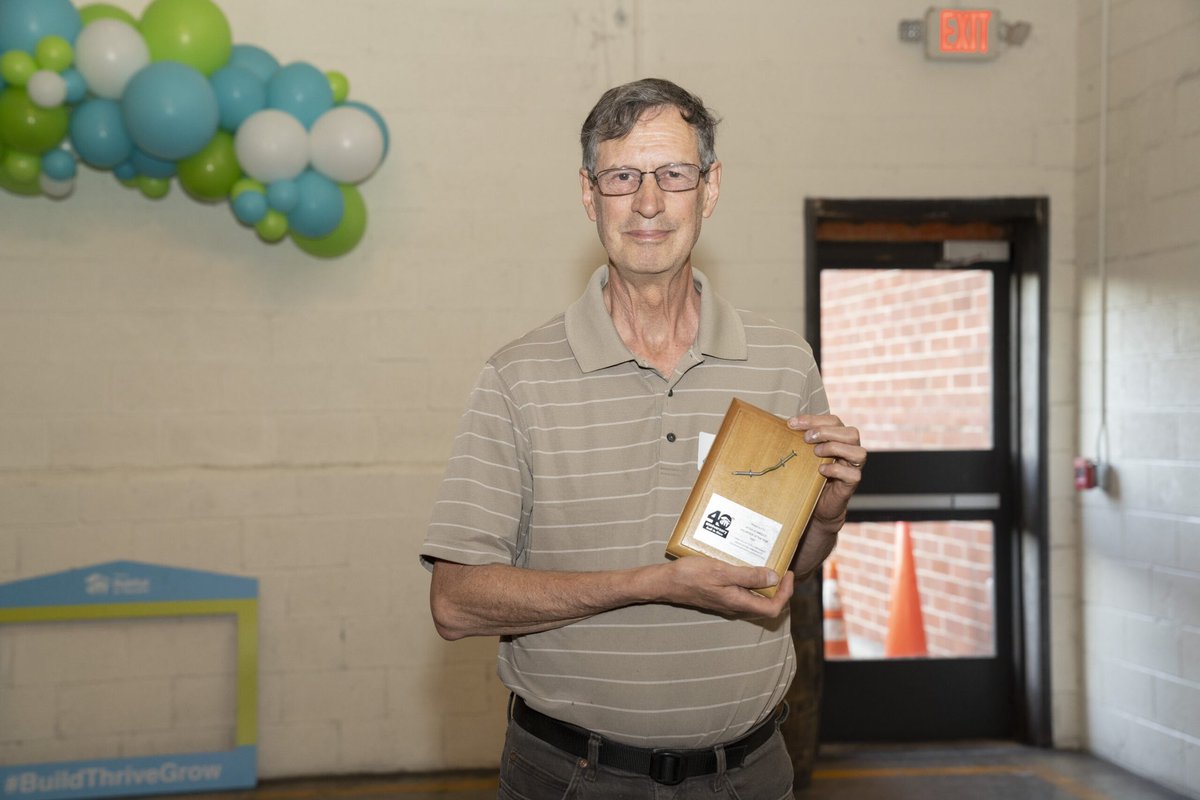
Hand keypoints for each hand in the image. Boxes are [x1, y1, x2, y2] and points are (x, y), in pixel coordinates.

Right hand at [656, 556, 794, 616]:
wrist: (665, 582)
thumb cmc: (691, 576)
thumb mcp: (722, 571)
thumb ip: (749, 576)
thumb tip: (774, 578)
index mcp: (738, 602)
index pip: (773, 608)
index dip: (785, 593)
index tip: (787, 573)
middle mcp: (735, 606)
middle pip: (766, 603)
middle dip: (778, 587)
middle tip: (780, 566)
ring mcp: (727, 602)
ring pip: (754, 597)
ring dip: (763, 582)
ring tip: (764, 562)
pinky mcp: (720, 595)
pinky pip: (742, 591)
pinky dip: (749, 580)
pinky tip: (744, 564)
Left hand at [788, 414, 864, 530]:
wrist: (817, 505)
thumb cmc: (810, 475)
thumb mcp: (804, 454)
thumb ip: (801, 440)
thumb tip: (785, 425)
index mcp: (840, 439)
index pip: (834, 421)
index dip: (814, 419)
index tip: (792, 423)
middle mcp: (851, 451)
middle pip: (851, 433)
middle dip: (826, 432)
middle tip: (806, 438)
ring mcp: (853, 467)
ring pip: (859, 452)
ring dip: (835, 448)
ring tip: (816, 453)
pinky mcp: (851, 484)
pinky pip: (853, 474)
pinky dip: (836, 470)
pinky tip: (821, 470)